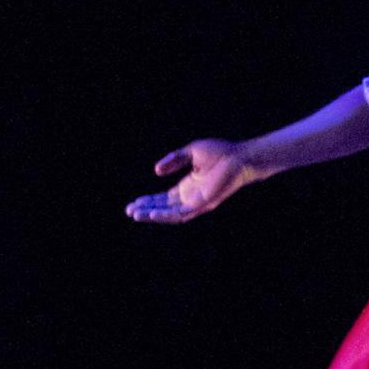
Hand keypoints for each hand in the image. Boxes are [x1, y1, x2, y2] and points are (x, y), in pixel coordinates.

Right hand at [126, 140, 261, 223]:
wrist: (239, 156)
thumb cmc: (220, 152)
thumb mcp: (191, 153)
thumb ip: (173, 160)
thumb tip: (156, 171)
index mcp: (188, 186)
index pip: (164, 199)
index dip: (149, 201)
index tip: (133, 203)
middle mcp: (192, 197)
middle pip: (164, 208)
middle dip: (146, 210)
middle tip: (129, 211)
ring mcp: (198, 202)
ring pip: (171, 214)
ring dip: (152, 215)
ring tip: (135, 215)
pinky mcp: (204, 204)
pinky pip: (182, 214)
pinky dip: (167, 215)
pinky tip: (153, 214)